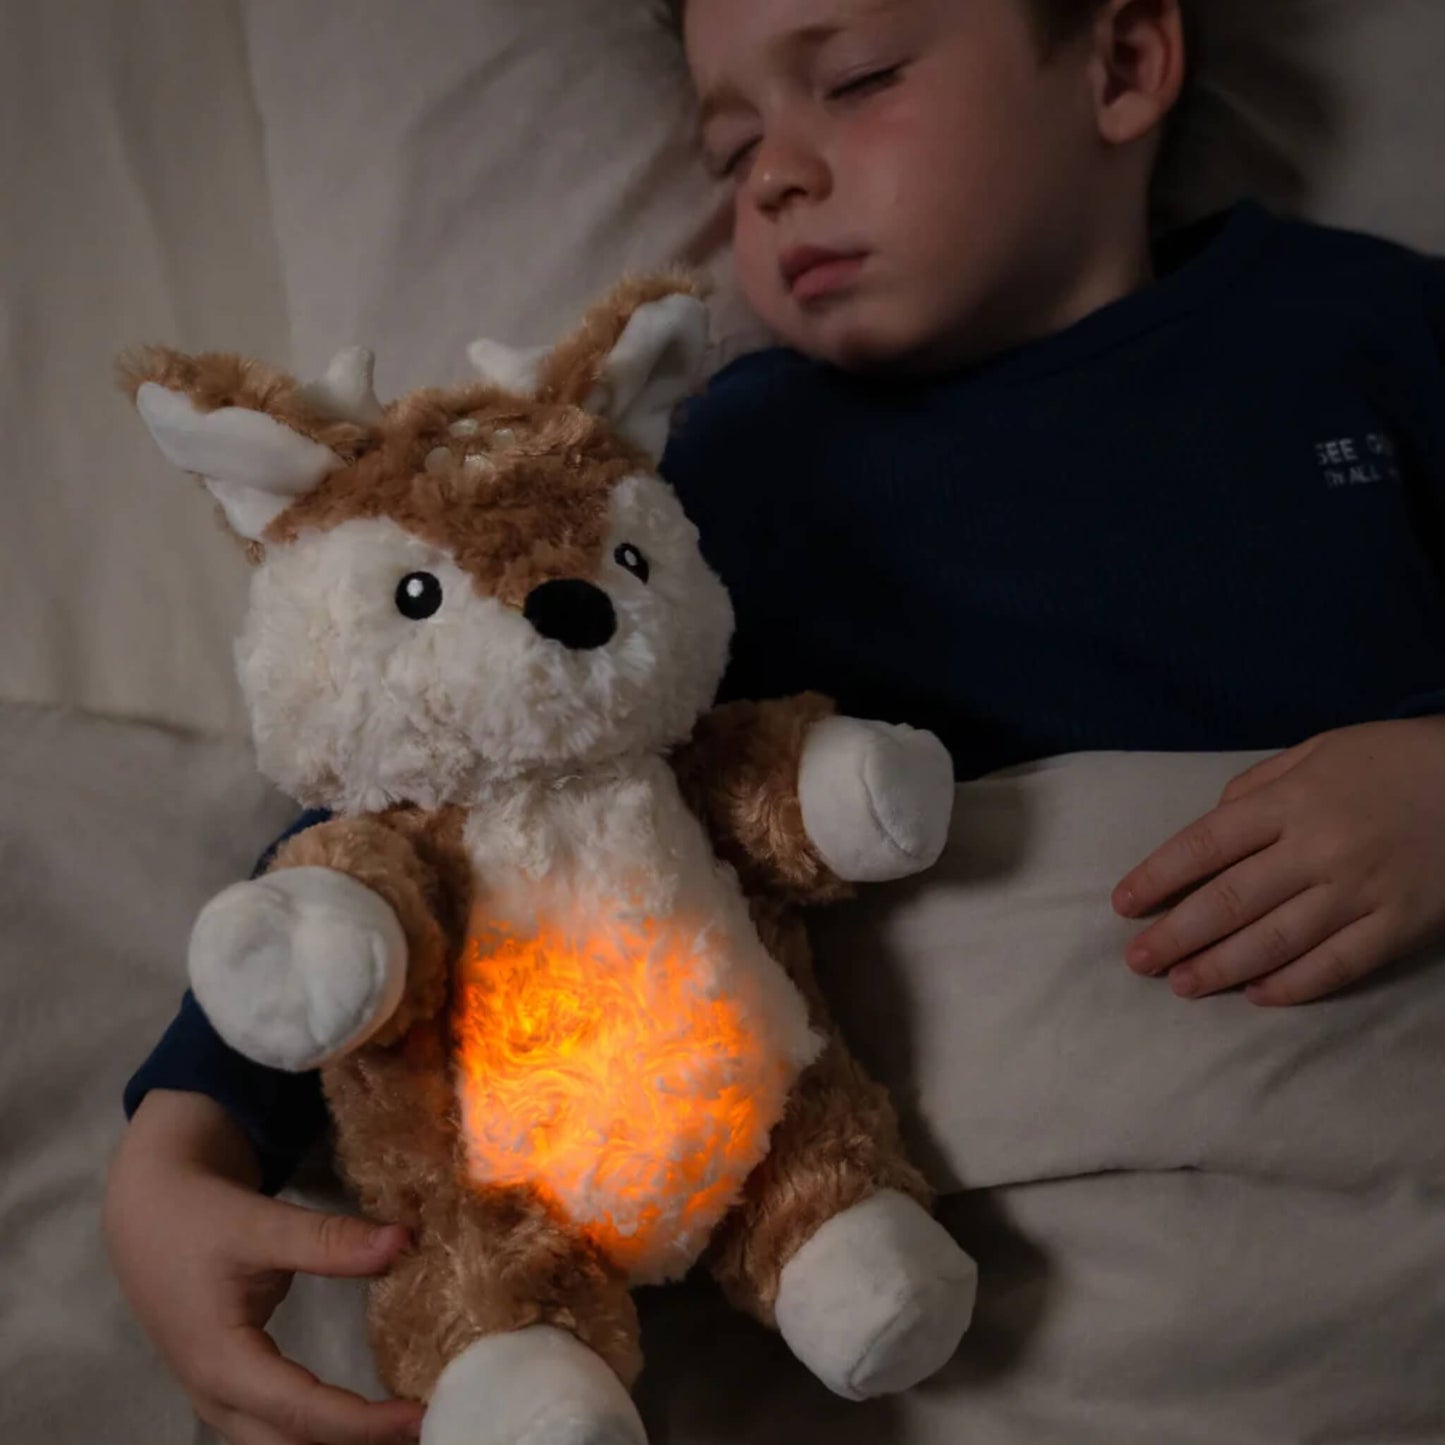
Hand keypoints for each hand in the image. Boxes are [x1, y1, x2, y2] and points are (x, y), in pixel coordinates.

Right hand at [104, 1090, 424, 1444]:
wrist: (146, 1212)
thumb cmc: (198, 1217)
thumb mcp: (261, 1224)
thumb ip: (329, 1240)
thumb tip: (404, 1241)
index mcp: (221, 1363)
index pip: (303, 1413)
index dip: (364, 1423)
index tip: (420, 1416)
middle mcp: (217, 1395)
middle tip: (425, 1427)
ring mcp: (219, 1397)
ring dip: (338, 1442)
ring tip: (402, 1425)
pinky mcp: (230, 1385)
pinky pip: (276, 1427)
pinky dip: (321, 1429)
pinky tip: (365, 1416)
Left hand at [1112, 717, 1444, 1005]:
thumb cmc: (1388, 760)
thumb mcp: (1316, 752)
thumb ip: (1256, 788)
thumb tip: (1210, 826)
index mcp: (1290, 802)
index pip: (1204, 845)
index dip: (1158, 878)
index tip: (1123, 905)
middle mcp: (1317, 848)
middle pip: (1229, 900)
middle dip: (1176, 935)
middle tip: (1137, 962)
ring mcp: (1360, 891)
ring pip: (1276, 940)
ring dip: (1221, 967)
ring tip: (1182, 985)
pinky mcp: (1400, 925)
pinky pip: (1338, 964)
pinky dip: (1295, 984)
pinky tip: (1258, 996)